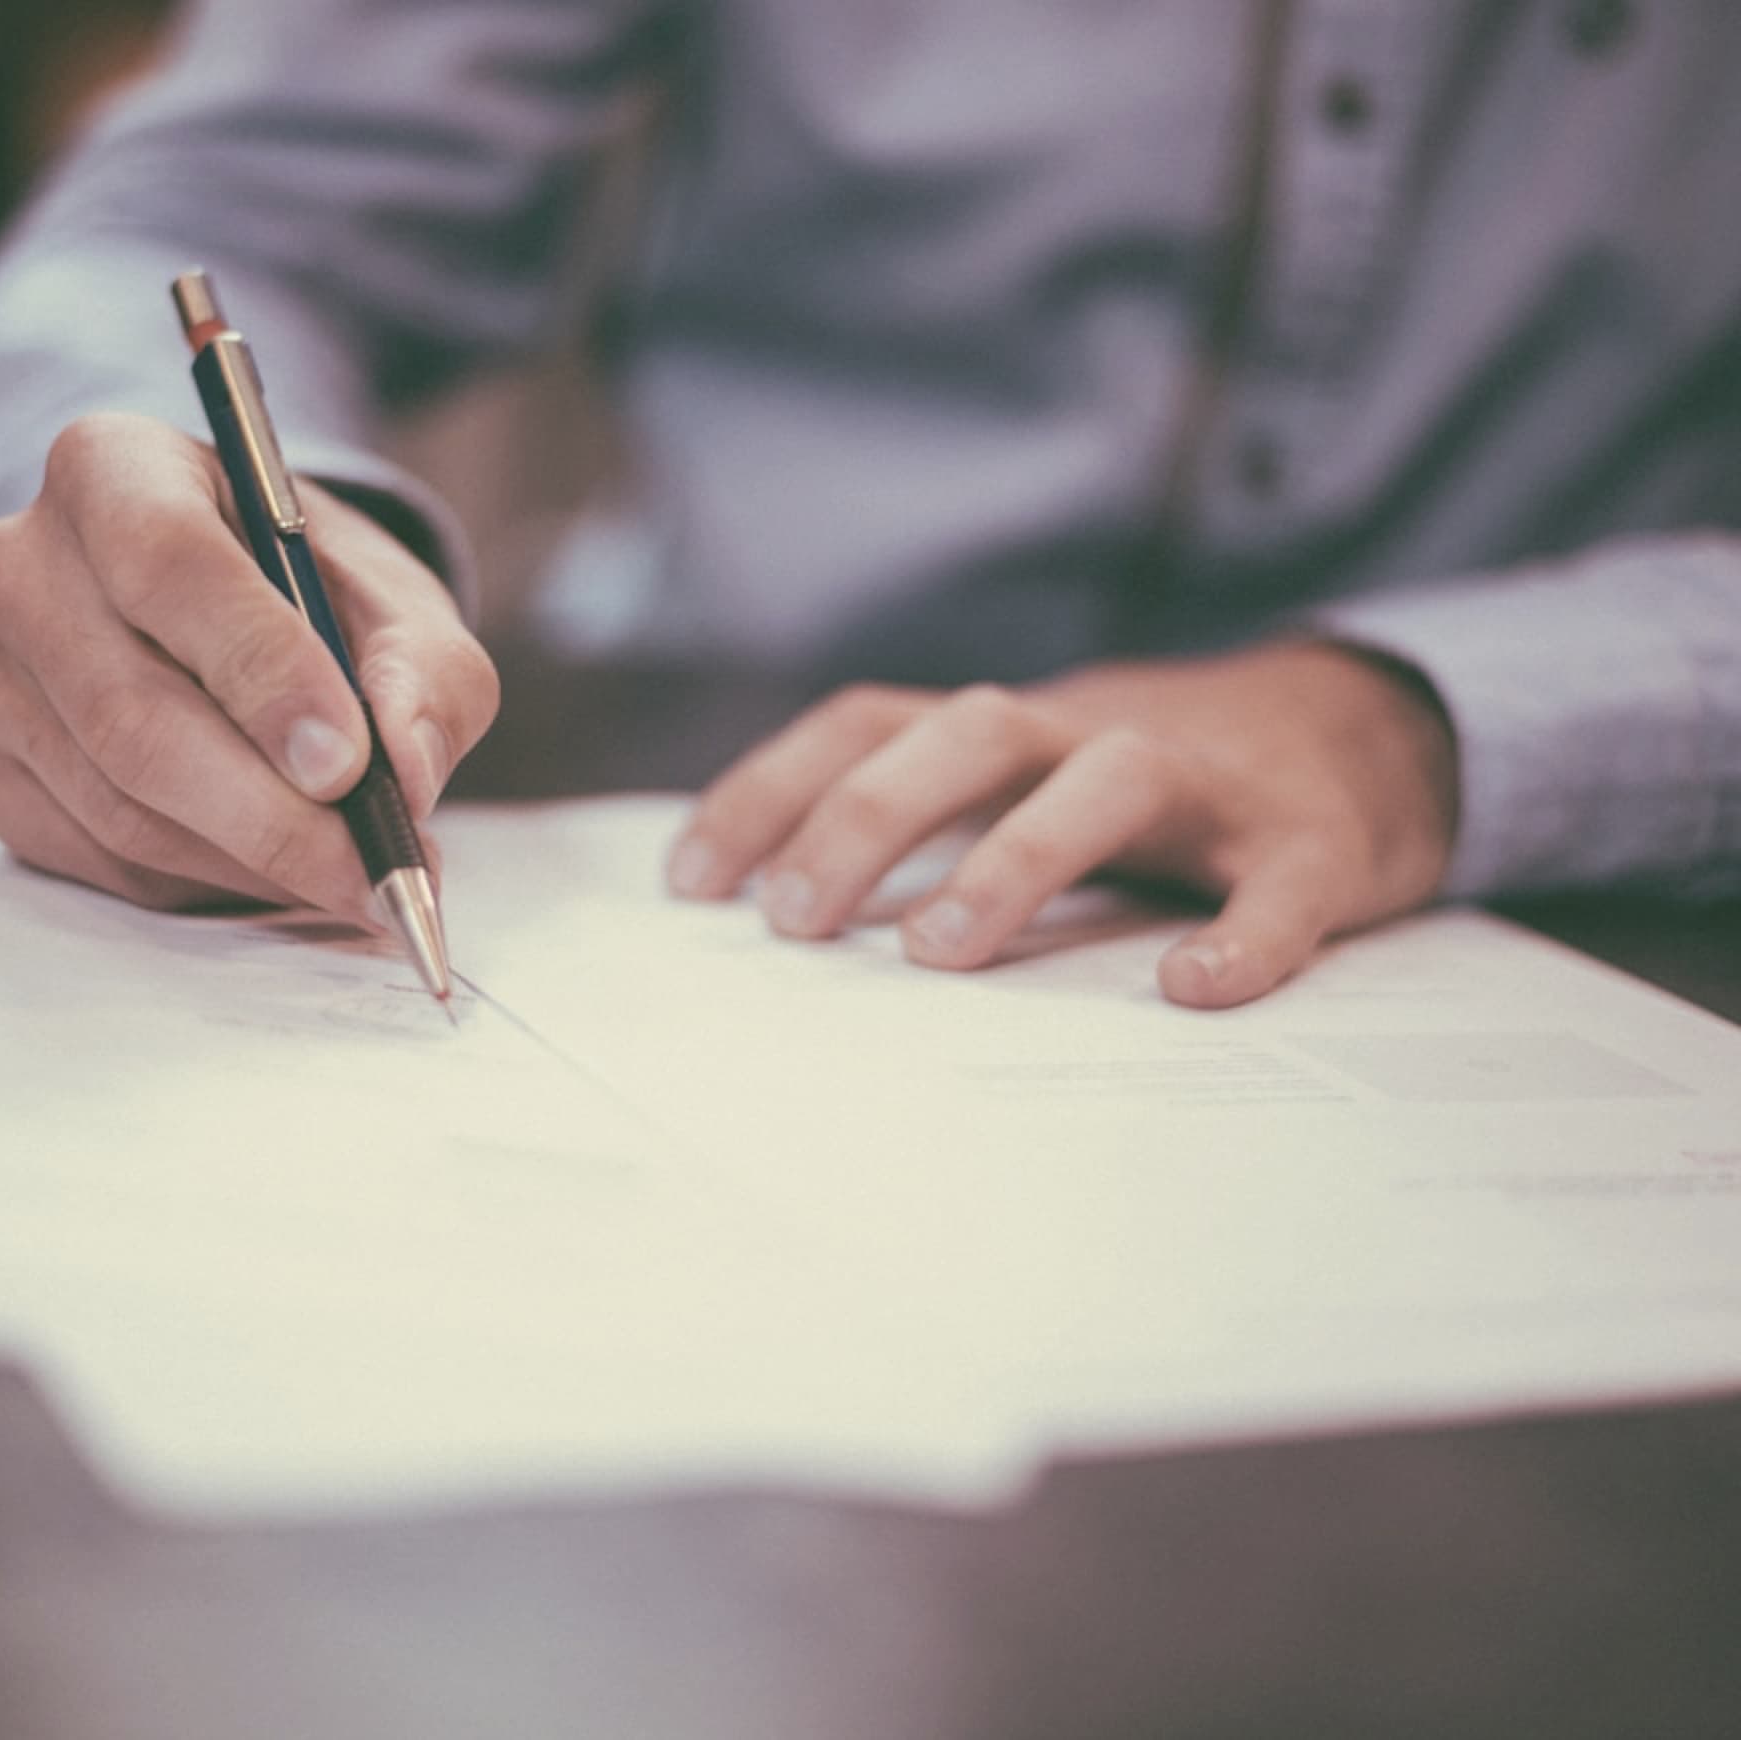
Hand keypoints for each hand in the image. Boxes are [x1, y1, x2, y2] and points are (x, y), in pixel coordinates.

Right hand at [0, 412, 497, 922]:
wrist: (235, 621)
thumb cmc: (317, 600)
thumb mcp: (401, 609)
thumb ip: (425, 676)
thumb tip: (406, 771)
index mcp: (114, 468)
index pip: (169, 565)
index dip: (261, 673)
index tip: (348, 764)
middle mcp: (19, 559)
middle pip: (131, 712)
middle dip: (270, 814)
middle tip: (372, 871)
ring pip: (116, 803)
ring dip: (249, 861)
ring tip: (349, 876)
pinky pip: (91, 855)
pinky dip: (198, 882)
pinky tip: (269, 868)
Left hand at [666, 642, 1458, 1006]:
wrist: (1364, 731)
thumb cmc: (1153, 785)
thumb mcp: (1028, 779)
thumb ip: (931, 821)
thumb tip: (780, 913)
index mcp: (1012, 730)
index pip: (869, 723)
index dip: (772, 788)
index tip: (690, 883)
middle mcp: (1093, 733)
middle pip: (967, 733)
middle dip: (867, 816)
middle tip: (793, 922)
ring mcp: (1208, 783)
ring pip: (1108, 780)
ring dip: (1016, 855)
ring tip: (940, 952)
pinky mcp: (1313, 842)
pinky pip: (1280, 884)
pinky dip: (1242, 934)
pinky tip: (1195, 990)